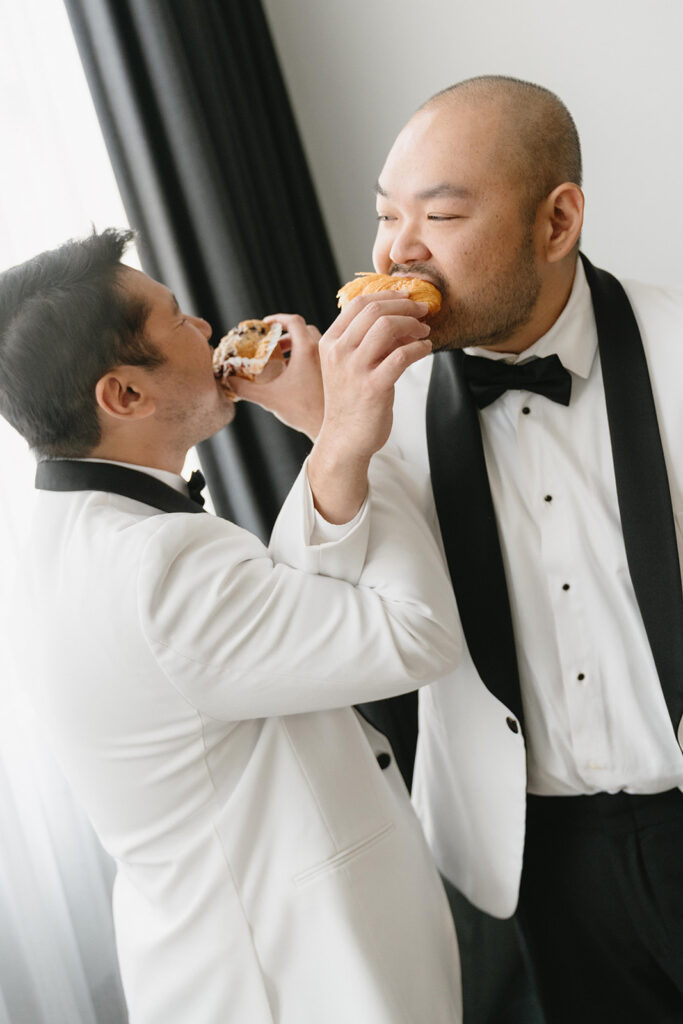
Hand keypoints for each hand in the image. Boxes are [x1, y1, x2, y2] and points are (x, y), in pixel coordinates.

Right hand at [227, 314, 323, 439]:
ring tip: (282, 358)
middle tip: (272, 343)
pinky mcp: (335, 371)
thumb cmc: (302, 412)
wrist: (328, 428)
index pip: (293, 321)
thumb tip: (227, 380)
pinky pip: (321, 354)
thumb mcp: (267, 398)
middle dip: (286, 333)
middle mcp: (322, 350)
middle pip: (304, 329)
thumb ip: (244, 388)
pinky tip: (296, 373)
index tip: (266, 325)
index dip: (278, 319)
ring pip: (314, 342)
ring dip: (297, 344)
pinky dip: (307, 355)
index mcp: (307, 349)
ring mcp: (331, 361)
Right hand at [308, 292, 430, 522]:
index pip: (358, 303)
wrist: (344, 440)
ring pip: (387, 327)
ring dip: (413, 324)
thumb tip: (399, 316)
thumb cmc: (351, 401)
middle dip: (404, 306)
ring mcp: (354, 370)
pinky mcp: (373, 387)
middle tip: (422, 311)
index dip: (387, 294)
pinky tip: (426, 350)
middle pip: (374, 310)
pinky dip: (419, 348)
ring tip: (424, 331)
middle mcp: (338, 352)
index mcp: (329, 342)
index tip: (407, 297)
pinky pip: (402, 355)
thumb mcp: (348, 365)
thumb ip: (365, 341)